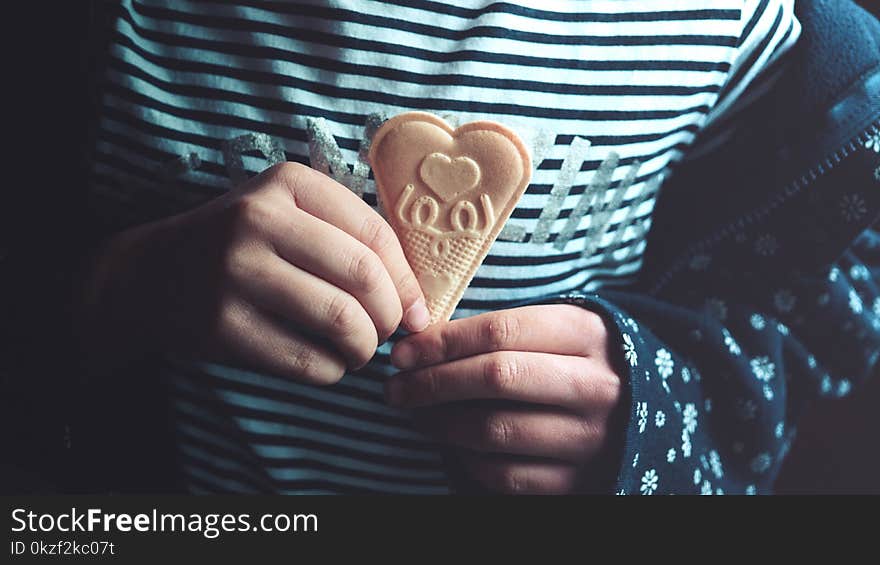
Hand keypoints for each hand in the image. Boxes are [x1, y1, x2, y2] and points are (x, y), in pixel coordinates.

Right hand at [76, 162, 428, 381]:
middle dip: (390, 316)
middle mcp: (259, 220)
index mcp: (288, 183)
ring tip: (359, 350)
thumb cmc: (243, 245)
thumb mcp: (290, 215)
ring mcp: (235, 273)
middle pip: (363, 277)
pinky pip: (307, 361)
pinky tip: (328, 364)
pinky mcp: (221, 326)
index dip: (407, 281)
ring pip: (341, 321)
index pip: (376, 235)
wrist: (152, 274)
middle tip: (387, 332)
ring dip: (365, 347)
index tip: (416, 311)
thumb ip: (351, 239)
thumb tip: (418, 303)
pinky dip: (333, 371)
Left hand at [385, 305, 621, 493]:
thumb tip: (421, 345)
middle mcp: (592, 385)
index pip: (501, 332)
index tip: (403, 352)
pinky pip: (505, 474)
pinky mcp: (578, 481)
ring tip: (417, 415)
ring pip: (493, 430)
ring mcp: (588, 437)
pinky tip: (453, 445)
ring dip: (440, 423)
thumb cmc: (579, 360)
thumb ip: (502, 331)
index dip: (442, 342)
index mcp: (585, 334)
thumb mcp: (558, 329)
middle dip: (432, 383)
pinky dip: (467, 461)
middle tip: (396, 388)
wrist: (647, 410)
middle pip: (495, 378)